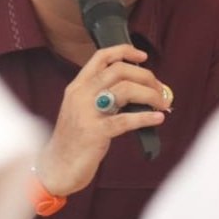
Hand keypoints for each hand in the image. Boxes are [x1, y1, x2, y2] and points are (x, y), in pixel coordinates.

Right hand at [35, 44, 169, 196]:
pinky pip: (125, 120)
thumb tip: (136, 88)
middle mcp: (81, 95)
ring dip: (150, 94)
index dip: (124, 51)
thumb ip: (101, 96)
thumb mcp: (81, 110)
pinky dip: (145, 117)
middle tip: (158, 88)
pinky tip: (157, 119)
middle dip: (145, 76)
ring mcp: (86, 113)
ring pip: (124, 90)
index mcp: (77, 86)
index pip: (101, 57)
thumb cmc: (74, 140)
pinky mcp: (94, 133)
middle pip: (118, 70)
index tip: (142, 56)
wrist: (56, 167)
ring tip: (161, 103)